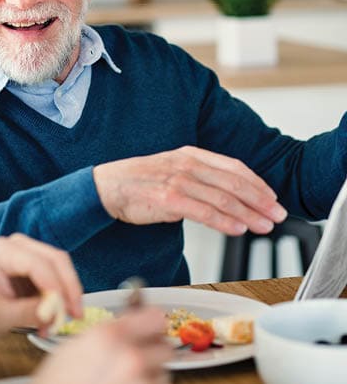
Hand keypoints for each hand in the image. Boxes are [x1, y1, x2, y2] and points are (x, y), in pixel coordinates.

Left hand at [0, 233, 82, 336]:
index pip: (35, 262)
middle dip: (69, 288)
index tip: (63, 309)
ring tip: (59, 322)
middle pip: (56, 260)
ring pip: (63, 268)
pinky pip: (61, 278)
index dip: (53, 284)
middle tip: (75, 315)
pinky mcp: (40, 265)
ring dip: (68, 295)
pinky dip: (64, 298)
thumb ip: (26, 313)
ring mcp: (31, 252)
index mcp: (1, 251)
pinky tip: (55, 318)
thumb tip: (53, 312)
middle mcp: (18, 245)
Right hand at [32, 308, 171, 383]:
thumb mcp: (76, 346)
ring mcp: (141, 383)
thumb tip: (131, 321)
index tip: (147, 324)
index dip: (151, 321)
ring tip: (127, 376)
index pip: (156, 318)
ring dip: (151, 372)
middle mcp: (131, 359)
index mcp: (110, 336)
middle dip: (153, 349)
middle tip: (138, 354)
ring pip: (162, 373)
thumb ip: (108, 331)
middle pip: (165, 347)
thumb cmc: (58, 381)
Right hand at [93, 145, 286, 234]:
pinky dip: (225, 221)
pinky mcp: (169, 200)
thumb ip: (198, 178)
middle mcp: (186, 165)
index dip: (257, 183)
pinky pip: (204, 212)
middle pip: (233, 183)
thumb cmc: (138, 182)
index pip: (232, 167)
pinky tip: (237, 229)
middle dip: (260, 201)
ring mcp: (178, 181)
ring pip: (223, 199)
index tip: (272, 197)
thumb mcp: (171, 170)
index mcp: (189, 155)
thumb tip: (226, 195)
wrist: (107, 187)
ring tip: (264, 226)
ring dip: (249, 214)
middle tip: (278, 215)